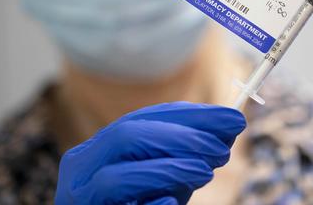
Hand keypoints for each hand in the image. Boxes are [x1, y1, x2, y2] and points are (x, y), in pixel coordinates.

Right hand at [54, 102, 245, 203]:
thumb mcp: (163, 176)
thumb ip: (186, 153)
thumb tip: (230, 123)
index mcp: (97, 149)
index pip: (142, 119)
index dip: (189, 115)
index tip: (232, 117)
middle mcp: (81, 168)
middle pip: (125, 137)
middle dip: (180, 137)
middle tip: (222, 148)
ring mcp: (79, 198)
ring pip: (116, 177)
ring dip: (167, 170)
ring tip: (207, 172)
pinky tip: (170, 203)